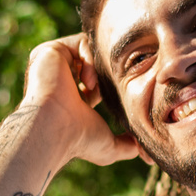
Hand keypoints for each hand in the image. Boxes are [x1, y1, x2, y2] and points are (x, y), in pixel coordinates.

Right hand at [22, 34, 148, 166]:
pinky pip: (82, 43)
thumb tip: (144, 152)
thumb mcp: (108, 146)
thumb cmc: (78, 141)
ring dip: (99, 69)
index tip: (124, 94)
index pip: (97, 81)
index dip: (112, 86)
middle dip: (109, 71)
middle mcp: (60, 78)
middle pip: (94, 63)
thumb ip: (126, 146)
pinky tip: (88, 82)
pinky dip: (90, 60)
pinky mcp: (50, 51)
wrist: (54, 129)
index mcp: (72, 97)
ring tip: (96, 89)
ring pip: (90, 51)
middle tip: (119, 83)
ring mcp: (54, 63)